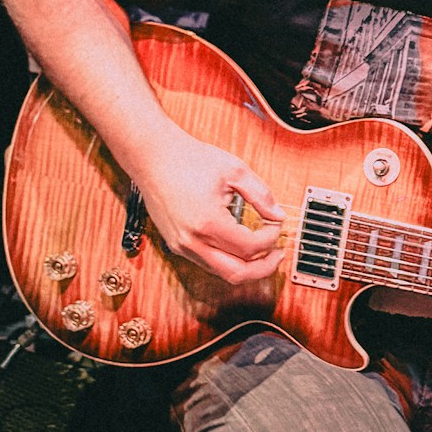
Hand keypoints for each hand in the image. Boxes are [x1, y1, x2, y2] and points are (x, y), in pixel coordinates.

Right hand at [136, 130, 284, 288]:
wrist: (153, 157)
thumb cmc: (189, 159)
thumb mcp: (235, 171)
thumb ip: (261, 195)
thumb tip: (278, 215)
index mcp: (208, 223)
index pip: (250, 248)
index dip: (271, 239)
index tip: (276, 224)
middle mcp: (192, 241)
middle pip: (237, 273)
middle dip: (264, 267)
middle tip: (278, 254)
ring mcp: (182, 246)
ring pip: (222, 273)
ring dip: (247, 267)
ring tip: (263, 252)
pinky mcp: (177, 245)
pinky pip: (208, 264)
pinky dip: (229, 260)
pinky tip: (239, 246)